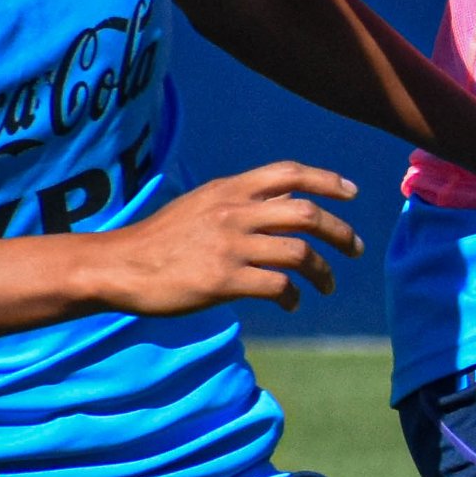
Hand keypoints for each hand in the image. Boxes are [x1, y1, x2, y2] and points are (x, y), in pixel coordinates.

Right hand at [90, 163, 361, 314]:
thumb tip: (281, 202)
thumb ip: (238, 201)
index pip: (289, 173)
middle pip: (307, 213)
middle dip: (341, 231)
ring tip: (328, 285)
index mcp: (229, 189)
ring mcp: (230, 246)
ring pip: (300, 252)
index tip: (352, 193)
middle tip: (356, 248)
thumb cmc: (161, 239)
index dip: (327, 180)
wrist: (119, 265)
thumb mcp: (201, 203)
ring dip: (324, 271)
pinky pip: (278, 286)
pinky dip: (293, 296)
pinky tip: (293, 303)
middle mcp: (233, 212)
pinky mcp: (223, 280)